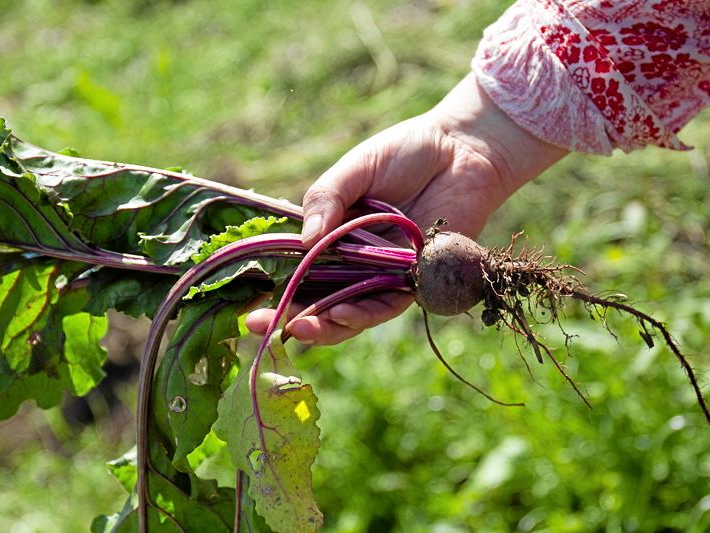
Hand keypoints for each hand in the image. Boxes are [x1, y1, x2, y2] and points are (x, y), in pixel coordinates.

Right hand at [246, 73, 566, 344]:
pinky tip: (343, 314)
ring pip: (349, 311)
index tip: (247, 302)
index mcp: (334, 234)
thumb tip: (304, 241)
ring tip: (299, 328)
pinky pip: (386, 304)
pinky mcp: (416, 281)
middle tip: (258, 324)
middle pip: (317, 299)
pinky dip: (363, 313)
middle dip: (288, 317)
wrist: (462, 148)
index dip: (273, 287)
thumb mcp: (356, 169)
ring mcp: (384, 273)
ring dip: (324, 324)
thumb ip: (327, 199)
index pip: (297, 268)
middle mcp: (355, 260)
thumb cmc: (407, 152)